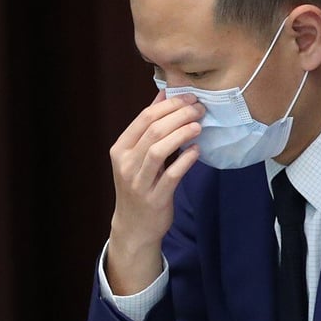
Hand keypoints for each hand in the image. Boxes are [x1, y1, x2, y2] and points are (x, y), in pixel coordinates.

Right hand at [107, 91, 202, 294]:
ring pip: (159, 150)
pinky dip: (185, 160)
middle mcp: (126, 164)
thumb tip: (165, 95)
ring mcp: (139, 182)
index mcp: (120, 149)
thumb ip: (149, 126)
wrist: (134, 226)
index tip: (190, 97)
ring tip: (199, 125)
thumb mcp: (137, 155)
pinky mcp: (155, 198)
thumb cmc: (139, 184)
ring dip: (182, 133)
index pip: (144, 118)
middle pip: (153, 131)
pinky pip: (171, 175)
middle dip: (180, 115)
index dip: (169, 104)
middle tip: (199, 109)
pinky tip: (197, 150)